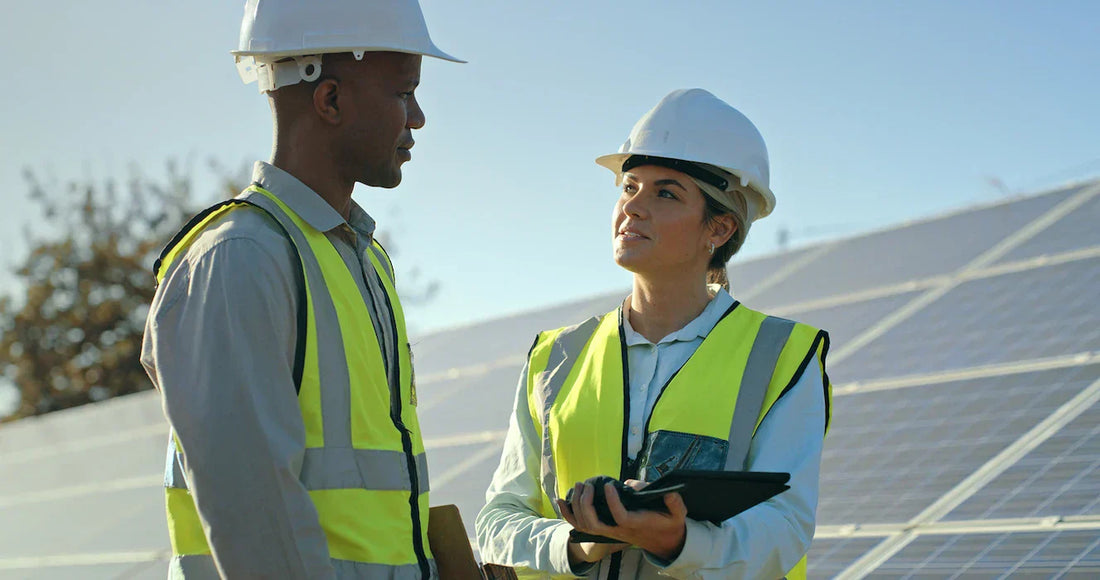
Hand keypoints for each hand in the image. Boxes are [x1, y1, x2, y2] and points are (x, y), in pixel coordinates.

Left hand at [558, 479, 688, 561]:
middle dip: (585, 503)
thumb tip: (664, 492)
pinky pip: (581, 525)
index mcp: (635, 524)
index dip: (612, 502)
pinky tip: (561, 500)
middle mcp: (618, 529)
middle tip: (587, 484)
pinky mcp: (605, 528)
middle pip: (593, 523)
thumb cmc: (668, 523)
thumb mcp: (677, 514)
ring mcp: (609, 531)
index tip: (608, 485)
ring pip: (584, 524)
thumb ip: (674, 503)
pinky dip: (569, 514)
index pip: (619, 516)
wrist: (663, 540)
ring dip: (577, 505)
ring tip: (579, 485)